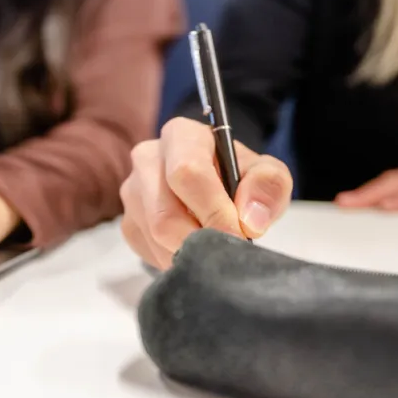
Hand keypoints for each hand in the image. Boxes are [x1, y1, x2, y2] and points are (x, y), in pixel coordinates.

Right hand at [120, 118, 292, 269]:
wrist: (217, 186)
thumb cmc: (239, 177)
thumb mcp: (266, 173)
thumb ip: (268, 186)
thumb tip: (250, 219)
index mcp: (180, 136)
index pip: (186, 174)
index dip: (213, 211)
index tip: (238, 236)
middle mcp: (147, 159)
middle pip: (163, 215)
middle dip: (200, 242)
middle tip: (228, 253)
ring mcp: (132, 193)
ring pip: (155, 238)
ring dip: (190, 254)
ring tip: (216, 250)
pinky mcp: (129, 223)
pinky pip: (150, 252)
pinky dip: (178, 260)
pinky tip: (195, 250)